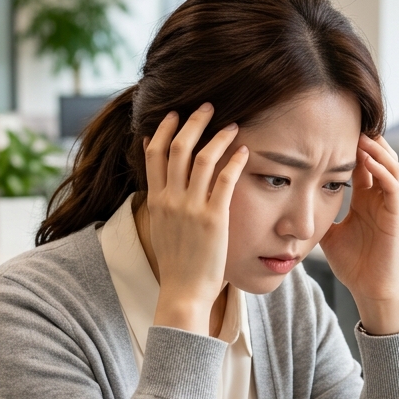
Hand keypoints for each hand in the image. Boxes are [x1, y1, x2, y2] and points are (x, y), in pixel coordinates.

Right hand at [144, 103, 247, 334]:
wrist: (183, 291)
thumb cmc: (177, 264)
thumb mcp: (161, 228)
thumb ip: (162, 202)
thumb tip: (161, 183)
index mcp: (155, 200)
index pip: (153, 153)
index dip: (164, 129)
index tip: (174, 114)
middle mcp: (170, 199)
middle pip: (177, 147)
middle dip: (192, 122)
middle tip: (207, 107)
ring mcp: (191, 208)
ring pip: (202, 158)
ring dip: (218, 136)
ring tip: (233, 125)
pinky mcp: (213, 218)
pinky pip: (225, 180)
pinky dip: (235, 160)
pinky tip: (245, 151)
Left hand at [320, 133, 398, 334]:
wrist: (367, 288)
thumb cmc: (350, 263)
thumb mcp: (327, 231)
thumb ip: (316, 214)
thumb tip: (291, 201)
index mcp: (364, 199)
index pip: (360, 163)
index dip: (349, 145)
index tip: (331, 130)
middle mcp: (379, 198)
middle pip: (378, 157)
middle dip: (365, 139)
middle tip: (348, 121)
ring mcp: (390, 205)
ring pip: (390, 165)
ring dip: (376, 149)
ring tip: (360, 134)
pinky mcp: (396, 216)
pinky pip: (393, 186)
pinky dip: (383, 170)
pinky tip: (369, 159)